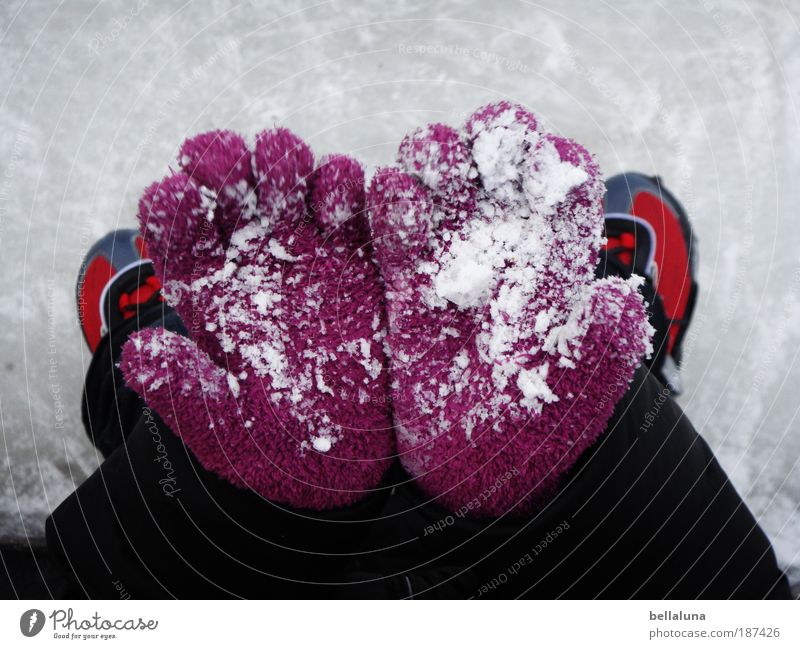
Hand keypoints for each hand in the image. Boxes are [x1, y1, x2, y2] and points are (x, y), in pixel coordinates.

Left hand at [121, 129, 394, 509]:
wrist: (357, 451)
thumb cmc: (283, 444)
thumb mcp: (226, 428)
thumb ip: (186, 390)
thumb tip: (138, 352)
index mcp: (211, 290)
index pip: (179, 231)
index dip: (174, 207)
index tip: (177, 195)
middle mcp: (256, 260)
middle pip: (232, 188)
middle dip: (227, 165)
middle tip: (227, 166)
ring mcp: (311, 251)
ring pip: (292, 180)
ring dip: (287, 163)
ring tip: (291, 179)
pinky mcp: (362, 257)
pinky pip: (355, 204)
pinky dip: (349, 187)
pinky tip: (344, 202)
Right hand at [367, 102, 651, 515]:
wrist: (475, 464)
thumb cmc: (536, 429)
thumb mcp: (576, 389)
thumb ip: (597, 343)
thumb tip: (614, 298)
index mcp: (555, 265)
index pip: (560, 191)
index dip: (552, 161)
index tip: (537, 155)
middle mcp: (504, 255)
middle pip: (498, 176)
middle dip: (490, 146)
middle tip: (479, 143)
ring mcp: (453, 269)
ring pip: (443, 193)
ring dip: (435, 163)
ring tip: (428, 158)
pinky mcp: (408, 292)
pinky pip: (398, 239)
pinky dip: (391, 209)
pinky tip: (389, 189)